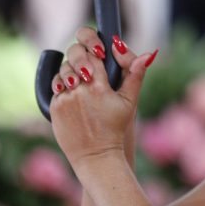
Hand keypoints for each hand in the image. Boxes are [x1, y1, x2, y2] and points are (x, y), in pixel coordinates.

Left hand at [50, 27, 155, 169]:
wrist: (96, 155)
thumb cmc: (116, 128)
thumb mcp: (130, 102)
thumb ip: (136, 74)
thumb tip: (149, 54)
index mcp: (99, 86)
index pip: (94, 54)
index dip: (96, 50)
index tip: (100, 54)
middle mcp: (80, 90)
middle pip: (75, 58)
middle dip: (82, 57)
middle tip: (89, 64)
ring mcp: (65, 99)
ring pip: (63, 71)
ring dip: (72, 70)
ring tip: (82, 79)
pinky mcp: (55, 107)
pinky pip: (56, 87)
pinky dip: (63, 85)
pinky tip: (74, 91)